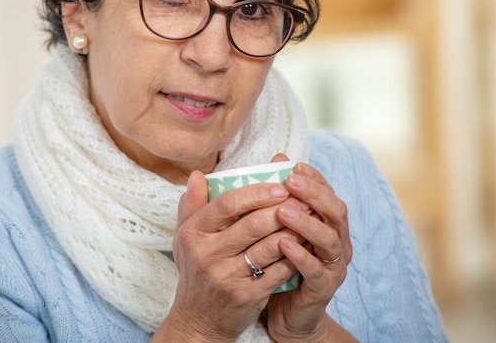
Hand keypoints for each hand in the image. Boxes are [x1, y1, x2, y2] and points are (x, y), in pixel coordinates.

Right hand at [157, 169, 301, 341]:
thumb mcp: (185, 237)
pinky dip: (295, 255)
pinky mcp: (246, 295)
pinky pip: (278, 270)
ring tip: (310, 218)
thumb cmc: (196, 269)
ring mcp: (227, 276)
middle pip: (253, 224)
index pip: (227, 204)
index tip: (280, 186)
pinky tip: (307, 245)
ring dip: (294, 230)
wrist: (198, 319)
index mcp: (193, 233)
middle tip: (304, 199)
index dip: (257, 193)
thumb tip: (197, 174)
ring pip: (269, 246)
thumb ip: (191, 204)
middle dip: (283, 209)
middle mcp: (207, 254)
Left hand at [265, 155, 354, 341]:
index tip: (295, 166)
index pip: (328, 194)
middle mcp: (338, 242)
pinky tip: (283, 243)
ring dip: (307, 222)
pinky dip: (301, 255)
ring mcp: (334, 266)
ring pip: (329, 239)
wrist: (287, 314)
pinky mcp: (323, 288)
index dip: (315, 179)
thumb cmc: (283, 264)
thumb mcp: (280, 229)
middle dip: (314, 194)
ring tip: (283, 210)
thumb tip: (276, 159)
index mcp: (329, 225)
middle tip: (291, 181)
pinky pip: (315, 270)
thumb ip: (280, 198)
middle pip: (336, 212)